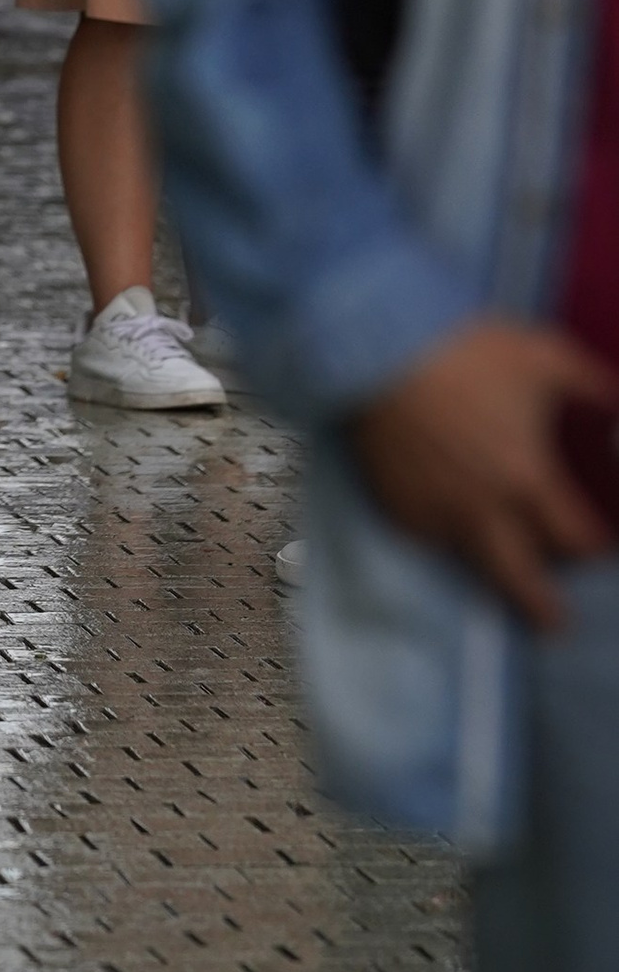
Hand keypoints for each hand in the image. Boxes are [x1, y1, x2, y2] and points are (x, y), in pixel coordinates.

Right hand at [349, 316, 618, 628]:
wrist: (376, 348)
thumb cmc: (465, 350)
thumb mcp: (543, 356)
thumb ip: (588, 386)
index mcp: (529, 480)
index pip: (574, 539)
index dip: (592, 548)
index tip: (595, 547)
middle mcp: (485, 512)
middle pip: (522, 582)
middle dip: (543, 608)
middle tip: (554, 622)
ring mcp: (437, 514)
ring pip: (471, 565)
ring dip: (492, 575)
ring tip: (501, 575)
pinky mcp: (397, 505)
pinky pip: (428, 537)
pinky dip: (445, 537)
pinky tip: (450, 528)